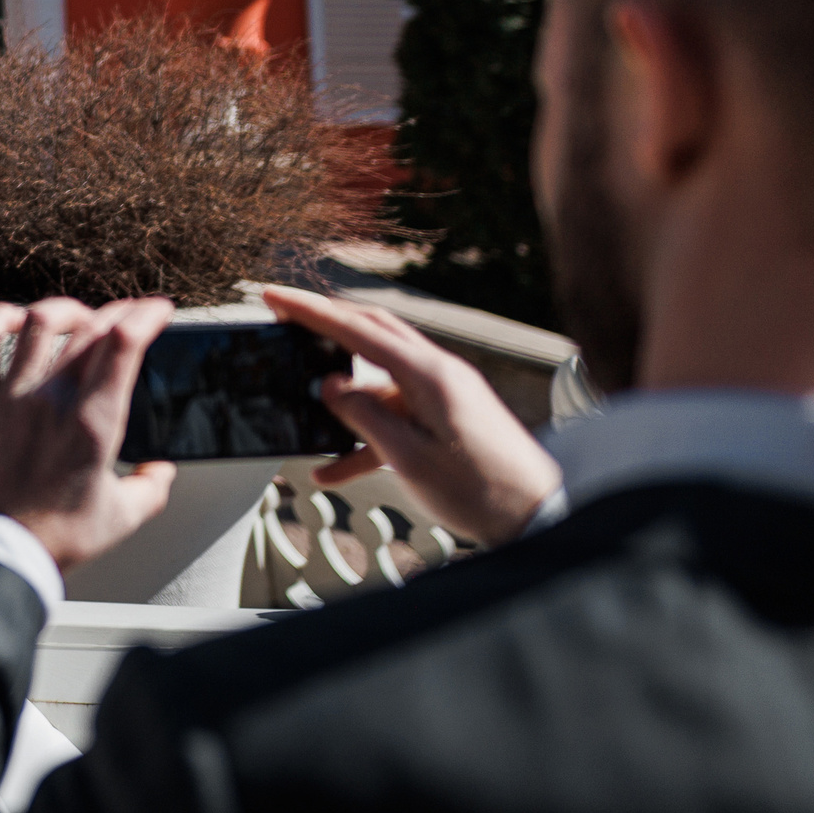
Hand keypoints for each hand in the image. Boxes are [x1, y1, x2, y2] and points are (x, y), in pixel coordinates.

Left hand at [0, 296, 177, 572]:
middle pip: (91, 328)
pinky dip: (0, 318)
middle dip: (118, 312)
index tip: (157, 309)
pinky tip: (16, 320)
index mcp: (94, 424)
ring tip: (78, 317)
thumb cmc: (52, 538)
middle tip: (128, 315)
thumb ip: (149, 489)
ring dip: (66, 310)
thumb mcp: (119, 519)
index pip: (125, 344)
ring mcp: (12, 395)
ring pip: (40, 321)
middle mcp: (53, 400)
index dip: (146, 314)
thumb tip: (161, 471)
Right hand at [259, 286, 562, 547]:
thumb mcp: (410, 459)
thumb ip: (364, 417)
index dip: (311, 311)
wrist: (540, 517)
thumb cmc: (483, 491)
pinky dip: (366, 433)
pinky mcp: (450, 416)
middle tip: (284, 319)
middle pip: (372, 333)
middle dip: (325, 326)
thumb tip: (331, 385)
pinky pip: (397, 414)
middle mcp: (439, 373)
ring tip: (306, 411)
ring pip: (380, 378)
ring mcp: (446, 393)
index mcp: (430, 375)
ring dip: (344, 395)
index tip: (273, 295)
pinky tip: (336, 466)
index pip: (359, 328)